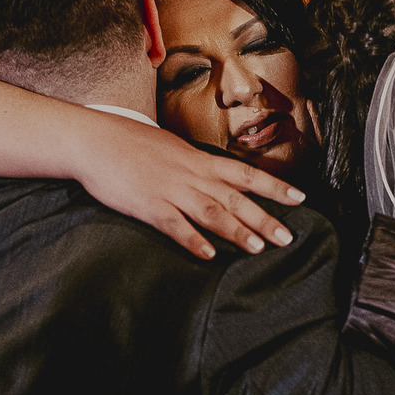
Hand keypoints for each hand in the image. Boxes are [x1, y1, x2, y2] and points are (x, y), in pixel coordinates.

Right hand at [77, 125, 304, 259]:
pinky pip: (174, 225)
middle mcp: (191, 175)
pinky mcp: (148, 205)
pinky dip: (192, 239)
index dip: (274, 187)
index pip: (246, 174)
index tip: (300, 198)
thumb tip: (216, 180)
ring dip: (237, 231)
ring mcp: (170, 190)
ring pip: (211, 212)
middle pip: (235, 198)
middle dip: (264, 218)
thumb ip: (196, 167)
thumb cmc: (131, 145)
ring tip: (259, 248)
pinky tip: (209, 254)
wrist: (94, 140)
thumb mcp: (172, 150)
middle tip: (288, 238)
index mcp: (199, 161)